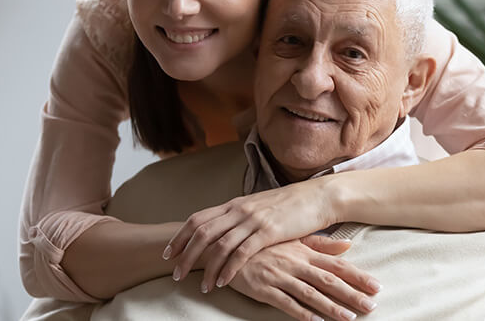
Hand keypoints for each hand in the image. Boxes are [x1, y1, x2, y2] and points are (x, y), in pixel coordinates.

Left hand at [164, 178, 339, 289]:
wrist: (315, 198)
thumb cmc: (288, 206)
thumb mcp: (258, 208)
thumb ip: (239, 217)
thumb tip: (223, 229)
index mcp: (234, 204)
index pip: (198, 218)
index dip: (180, 236)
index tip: (169, 253)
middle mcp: (239, 210)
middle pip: (201, 232)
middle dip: (186, 254)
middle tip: (175, 273)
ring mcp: (252, 220)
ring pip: (219, 245)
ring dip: (207, 268)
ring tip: (201, 286)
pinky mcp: (268, 232)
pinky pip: (241, 253)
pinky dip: (229, 269)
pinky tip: (223, 282)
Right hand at [228, 235, 380, 320]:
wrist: (227, 247)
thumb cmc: (263, 245)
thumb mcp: (292, 239)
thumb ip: (320, 244)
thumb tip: (347, 245)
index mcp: (303, 251)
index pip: (335, 264)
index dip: (356, 276)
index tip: (375, 285)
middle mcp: (294, 263)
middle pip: (328, 280)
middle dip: (351, 294)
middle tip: (371, 305)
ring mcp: (279, 276)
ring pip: (310, 293)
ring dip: (330, 306)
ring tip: (349, 317)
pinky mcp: (264, 289)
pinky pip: (286, 303)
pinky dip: (301, 313)